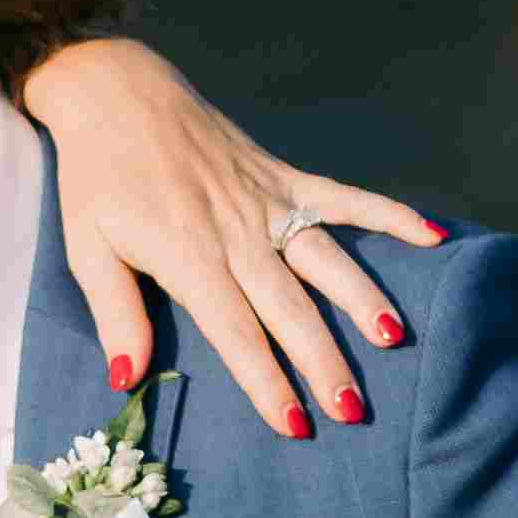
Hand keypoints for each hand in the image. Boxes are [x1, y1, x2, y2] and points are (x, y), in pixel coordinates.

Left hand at [21, 36, 445, 443]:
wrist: (117, 92)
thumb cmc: (97, 178)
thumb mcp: (86, 249)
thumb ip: (115, 314)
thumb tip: (127, 378)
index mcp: (187, 254)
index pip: (236, 330)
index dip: (266, 381)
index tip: (295, 424)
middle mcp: (237, 230)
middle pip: (289, 307)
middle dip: (323, 361)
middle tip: (353, 409)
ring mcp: (267, 199)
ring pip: (325, 258)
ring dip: (362, 298)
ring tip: (394, 337)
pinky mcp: (284, 175)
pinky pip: (345, 197)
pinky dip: (389, 214)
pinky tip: (431, 235)